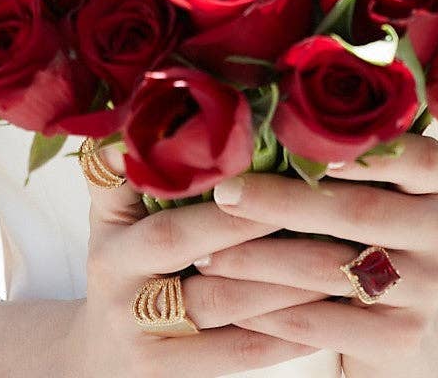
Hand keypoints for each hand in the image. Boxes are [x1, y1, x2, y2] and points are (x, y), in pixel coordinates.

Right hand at [70, 141, 325, 377]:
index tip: (280, 164)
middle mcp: (118, 282)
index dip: (225, 193)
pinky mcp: (164, 377)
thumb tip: (162, 88)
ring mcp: (140, 334)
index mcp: (111, 233)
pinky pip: (235, 354)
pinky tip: (331, 312)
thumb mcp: (113, 212)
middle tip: (327, 205)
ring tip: (343, 253)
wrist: (94, 356)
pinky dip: (285, 333)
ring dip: (286, 280)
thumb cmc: (125, 259)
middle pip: (196, 252)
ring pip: (225, 305)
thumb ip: (133, 161)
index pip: (171, 211)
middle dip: (263, 229)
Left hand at [196, 133, 437, 372]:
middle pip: (359, 211)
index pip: (416, 156)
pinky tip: (232, 301)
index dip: (363, 151)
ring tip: (208, 252)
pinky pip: (324, 323)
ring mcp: (427, 288)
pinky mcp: (400, 337)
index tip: (301, 140)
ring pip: (332, 268)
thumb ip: (339, 150)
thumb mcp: (375, 184)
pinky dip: (271, 312)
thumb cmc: (371, 227)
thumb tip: (255, 115)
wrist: (411, 315)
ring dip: (261, 259)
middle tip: (224, 193)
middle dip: (282, 201)